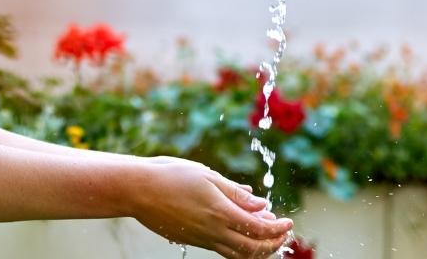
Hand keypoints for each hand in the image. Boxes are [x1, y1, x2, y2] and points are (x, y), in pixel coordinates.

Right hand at [130, 157, 291, 258]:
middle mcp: (213, 231)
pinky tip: (242, 233)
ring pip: (237, 255)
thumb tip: (261, 204)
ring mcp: (202, 239)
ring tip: (267, 238)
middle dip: (273, 244)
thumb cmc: (171, 175)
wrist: (138, 190)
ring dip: (257, 250)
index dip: (278, 228)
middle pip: (252, 249)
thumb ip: (236, 193)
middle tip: (283, 234)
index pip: (259, 229)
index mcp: (220, 212)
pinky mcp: (192, 240)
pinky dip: (239, 247)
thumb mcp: (208, 176)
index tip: (288, 222)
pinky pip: (222, 250)